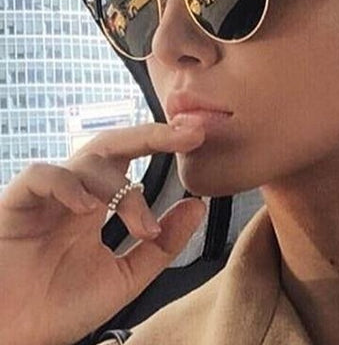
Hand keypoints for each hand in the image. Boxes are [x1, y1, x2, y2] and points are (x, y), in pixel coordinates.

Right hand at [0, 123, 206, 344]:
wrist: (12, 341)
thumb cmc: (59, 308)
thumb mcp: (125, 276)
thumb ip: (162, 244)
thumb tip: (198, 206)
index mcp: (98, 204)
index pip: (132, 159)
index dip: (162, 143)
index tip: (197, 138)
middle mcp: (74, 193)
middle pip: (113, 143)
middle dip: (151, 135)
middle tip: (187, 135)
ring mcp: (46, 197)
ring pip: (86, 160)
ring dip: (119, 185)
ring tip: (140, 224)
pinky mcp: (16, 204)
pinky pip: (41, 175)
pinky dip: (67, 184)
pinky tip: (88, 207)